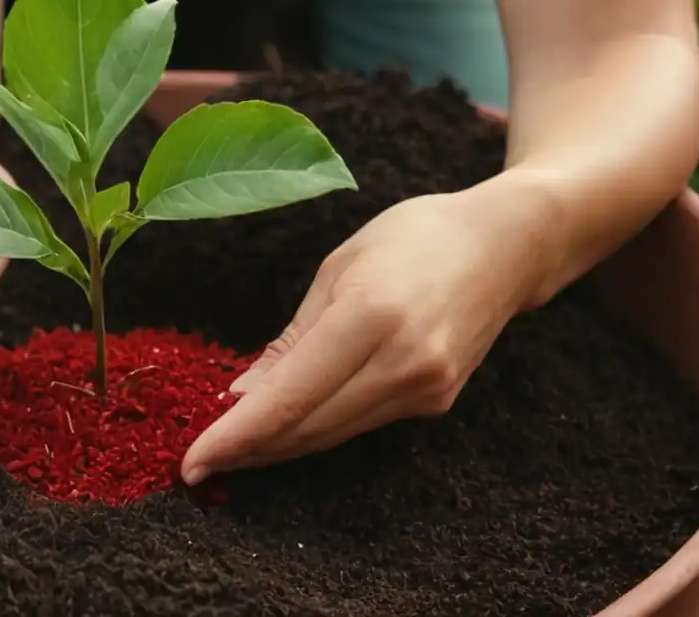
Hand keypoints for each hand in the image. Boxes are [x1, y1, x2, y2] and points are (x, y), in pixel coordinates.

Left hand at [181, 179, 553, 483]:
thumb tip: (242, 395)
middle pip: (309, 427)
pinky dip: (315, 428)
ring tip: (228, 450)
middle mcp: (403, 363)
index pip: (290, 397)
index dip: (237, 435)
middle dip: (248, 450)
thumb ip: (292, 339)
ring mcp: (426, 390)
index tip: (191, 459)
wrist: (507, 246)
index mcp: (371, 316)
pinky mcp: (436, 403)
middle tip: (196, 462)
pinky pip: (359, 424)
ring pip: (332, 435)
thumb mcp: (339, 268)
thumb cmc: (413, 237)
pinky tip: (283, 427)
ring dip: (277, 446)